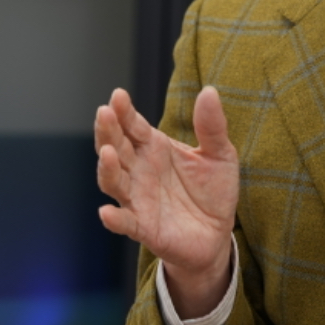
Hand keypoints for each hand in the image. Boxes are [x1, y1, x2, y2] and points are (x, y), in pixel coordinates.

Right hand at [96, 86, 238, 315]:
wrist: (218, 234)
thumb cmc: (213, 191)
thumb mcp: (220, 154)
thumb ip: (212, 126)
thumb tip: (209, 91)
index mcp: (155, 148)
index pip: (134, 126)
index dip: (124, 111)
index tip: (118, 95)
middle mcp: (140, 171)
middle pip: (116, 148)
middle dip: (108, 131)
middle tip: (104, 113)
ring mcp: (138, 199)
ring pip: (114, 182)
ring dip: (108, 168)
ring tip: (108, 153)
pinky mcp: (144, 228)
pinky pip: (126, 223)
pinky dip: (115, 219)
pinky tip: (106, 213)